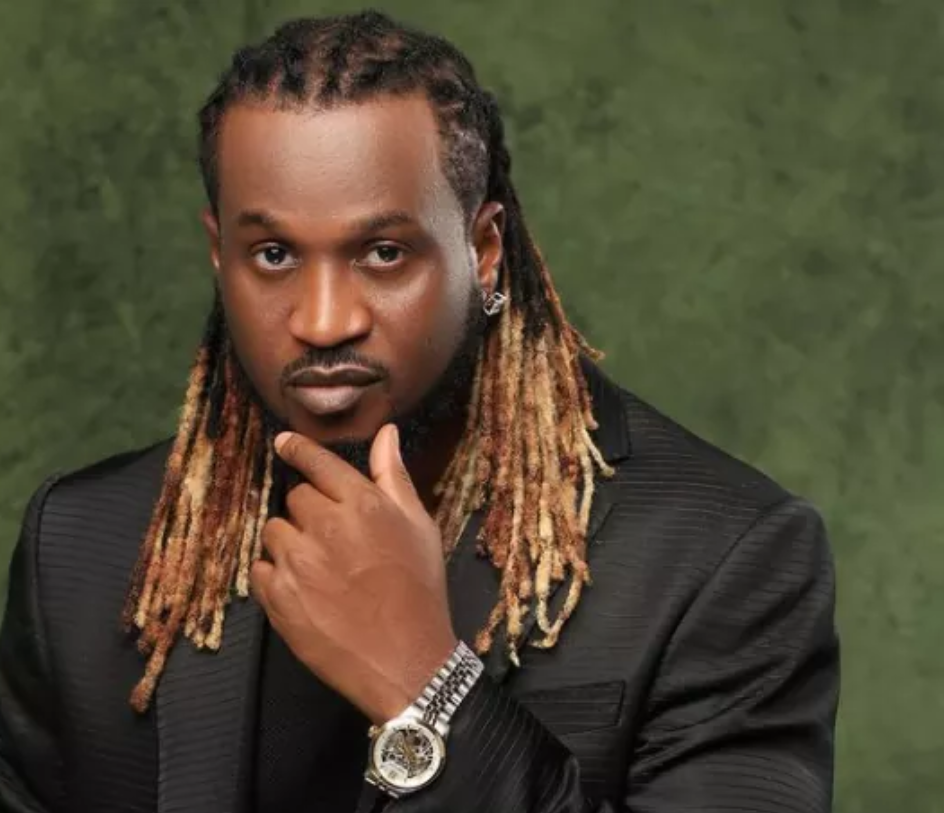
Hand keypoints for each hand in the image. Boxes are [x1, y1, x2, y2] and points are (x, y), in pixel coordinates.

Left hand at [250, 424, 458, 723]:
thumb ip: (394, 477)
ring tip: (320, 568)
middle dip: (311, 512)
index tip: (283, 443)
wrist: (406, 661)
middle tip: (334, 539)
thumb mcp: (420, 528)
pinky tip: (304, 591)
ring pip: (275, 531)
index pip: (317, 463)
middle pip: (296, 497)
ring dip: (292, 542)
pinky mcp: (278, 597)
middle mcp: (326, 526)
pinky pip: (260, 569)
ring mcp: (298, 562)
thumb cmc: (419, 591)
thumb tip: (385, 432)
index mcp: (363, 504)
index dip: (298, 450)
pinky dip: (276, 575)